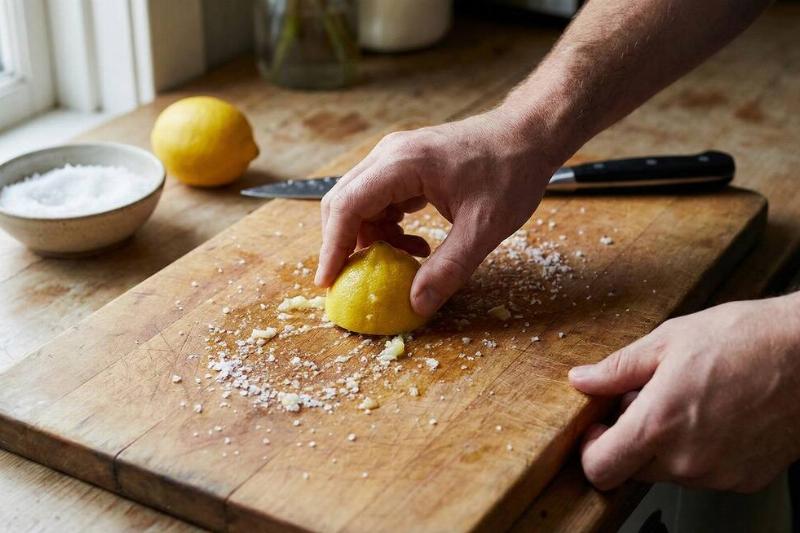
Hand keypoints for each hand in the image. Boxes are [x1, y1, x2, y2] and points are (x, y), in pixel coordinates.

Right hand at [315, 107, 561, 315]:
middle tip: (357, 281)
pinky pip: (379, 199)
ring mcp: (395, 157)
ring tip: (407, 258)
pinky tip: (417, 243)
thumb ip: (449, 269)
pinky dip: (387, 227)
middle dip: (344, 245)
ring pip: (359, 203)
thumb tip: (416, 305)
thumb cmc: (511, 172)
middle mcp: (389, 154)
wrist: (529, 135)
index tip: (327, 281)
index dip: (332, 247)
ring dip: (372, 237)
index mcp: (402, 163)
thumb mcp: (484, 228)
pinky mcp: (404, 165)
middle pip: (342, 202)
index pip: (347, 205)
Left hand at [569, 293, 799, 491]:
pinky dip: (698, 451)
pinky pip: (704, 474)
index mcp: (659, 424)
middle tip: (648, 400)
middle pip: (632, 470)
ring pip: (667, 472)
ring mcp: (719, 475)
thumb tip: (582, 380)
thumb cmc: (746, 340)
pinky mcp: (745, 479)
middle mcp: (687, 459)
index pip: (600, 468)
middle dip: (629, 439)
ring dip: (664, 445)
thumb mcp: (667, 340)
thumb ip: (617, 369)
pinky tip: (713, 416)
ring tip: (687, 402)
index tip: (599, 427)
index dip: (591, 448)